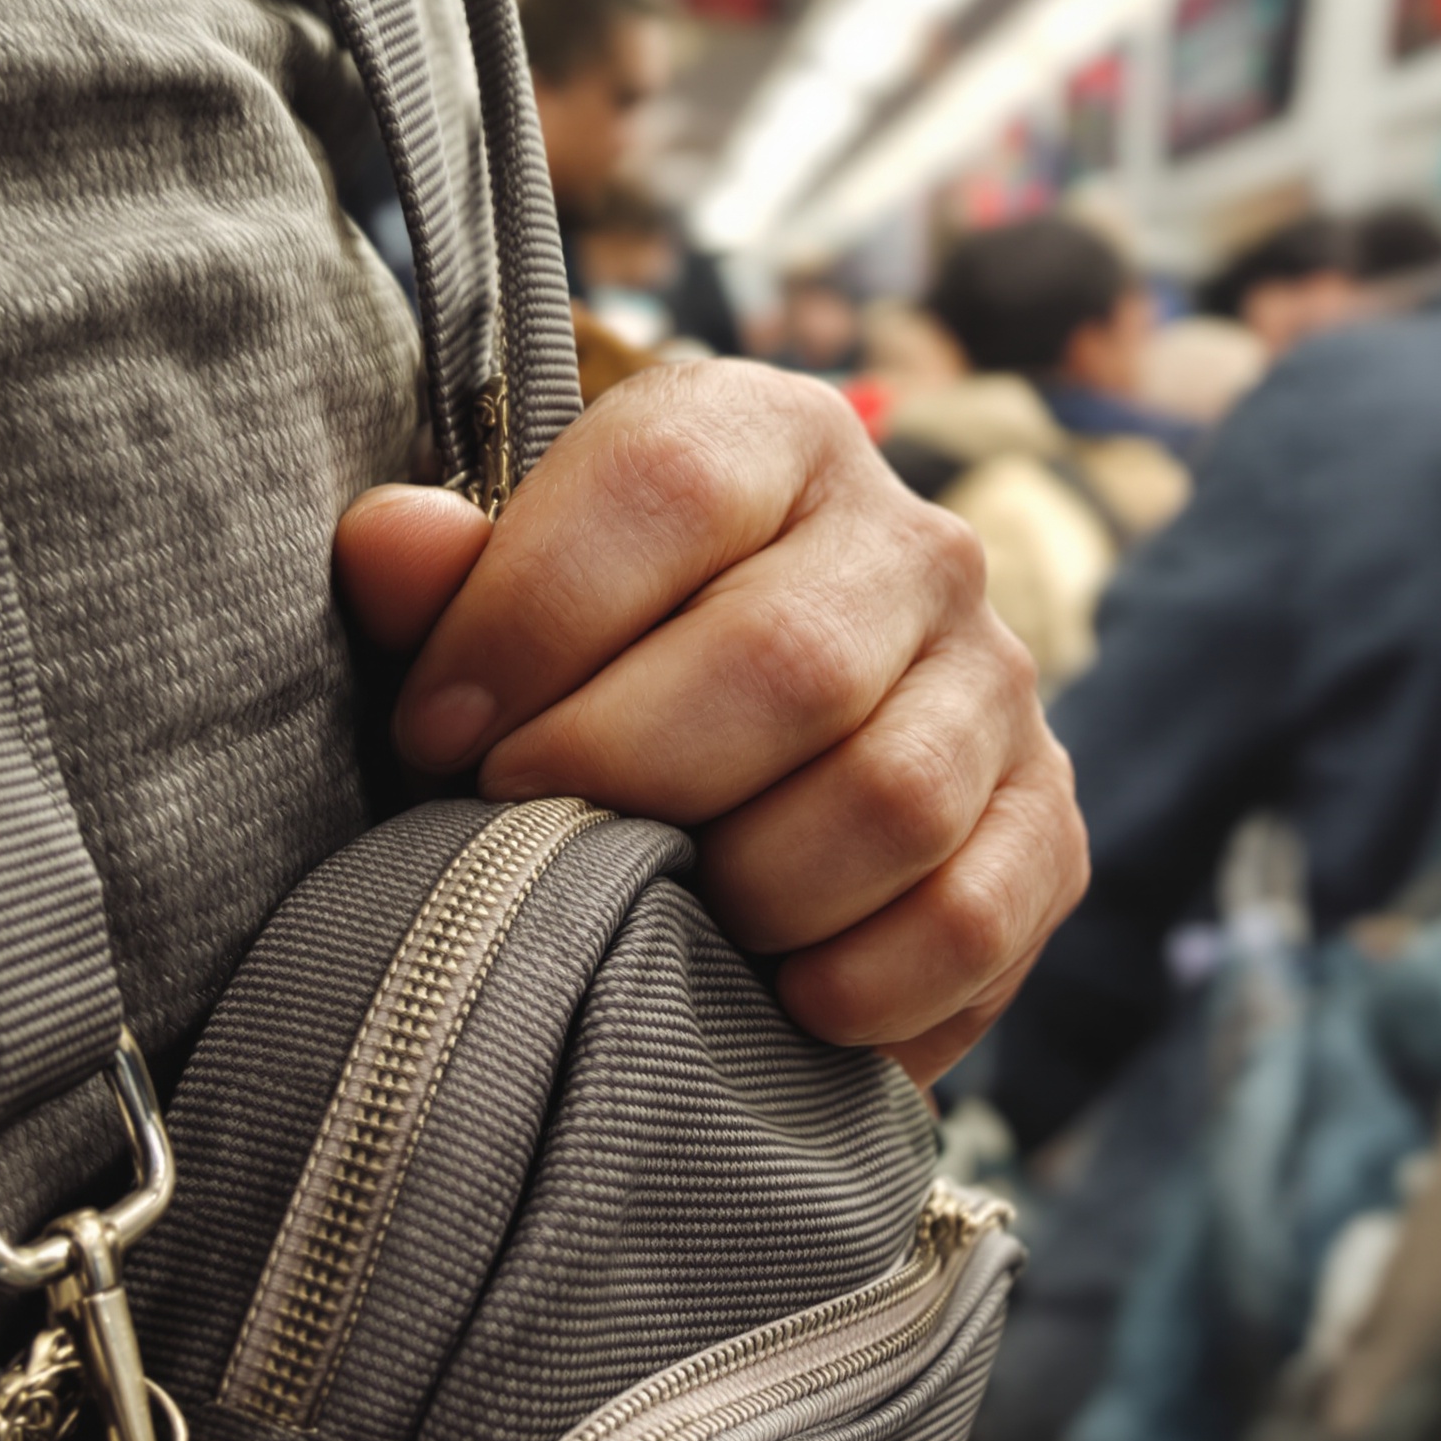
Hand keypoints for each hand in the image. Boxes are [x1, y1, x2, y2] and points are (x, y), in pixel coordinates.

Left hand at [335, 361, 1087, 1085]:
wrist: (747, 788)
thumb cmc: (594, 691)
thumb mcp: (499, 625)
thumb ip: (443, 586)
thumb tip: (392, 543)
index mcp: (770, 439)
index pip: (670, 483)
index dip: (534, 620)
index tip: (439, 739)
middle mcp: (913, 541)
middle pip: (785, 660)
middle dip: (625, 778)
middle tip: (533, 842)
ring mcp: (997, 684)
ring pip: (888, 800)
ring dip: (744, 893)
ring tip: (663, 918)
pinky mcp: (1048, 823)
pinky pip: (971, 919)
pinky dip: (860, 987)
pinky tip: (777, 1000)